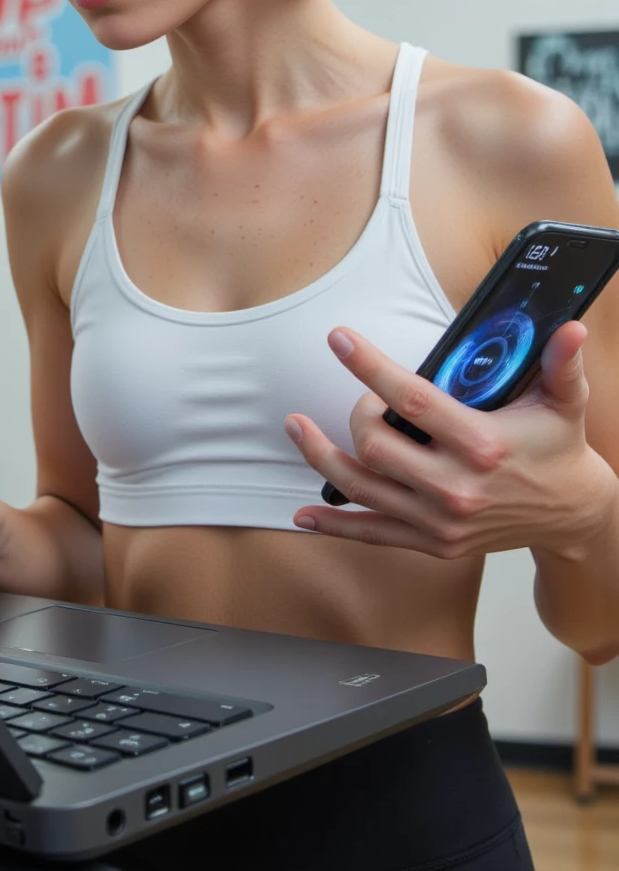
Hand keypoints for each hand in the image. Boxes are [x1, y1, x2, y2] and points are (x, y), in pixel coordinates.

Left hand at [284, 321, 616, 559]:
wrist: (572, 514)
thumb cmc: (558, 450)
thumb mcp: (565, 402)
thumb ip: (561, 364)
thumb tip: (569, 328)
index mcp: (483, 445)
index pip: (411, 400)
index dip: (368, 366)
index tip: (339, 339)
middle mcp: (457, 487)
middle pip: (374, 445)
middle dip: (357, 413)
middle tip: (365, 399)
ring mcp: (441, 520)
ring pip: (361, 488)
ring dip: (321, 456)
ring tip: (296, 427)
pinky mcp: (434, 542)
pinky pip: (372, 534)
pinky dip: (335, 525)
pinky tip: (305, 513)